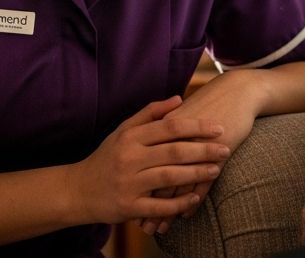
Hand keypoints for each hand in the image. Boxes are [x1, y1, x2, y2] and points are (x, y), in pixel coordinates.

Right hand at [68, 95, 228, 225]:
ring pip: (168, 176)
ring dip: (196, 174)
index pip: (170, 127)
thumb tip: (179, 98)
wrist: (77, 189)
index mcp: (131, 137)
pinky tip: (195, 197)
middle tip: (226, 148)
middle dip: (203, 150)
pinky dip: (178, 202)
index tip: (218, 127)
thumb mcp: (123, 130)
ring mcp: (129, 183)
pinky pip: (158, 205)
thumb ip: (150, 113)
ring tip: (216, 170)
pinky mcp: (127, 206)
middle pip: (173, 151)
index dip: (197, 127)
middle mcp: (130, 158)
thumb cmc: (107, 157)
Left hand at [139, 70, 266, 234]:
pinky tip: (184, 216)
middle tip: (140, 225)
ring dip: (168, 211)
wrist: (236, 92)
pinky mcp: (217, 155)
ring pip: (178, 186)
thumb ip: (161, 129)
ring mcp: (198, 148)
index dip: (136, 186)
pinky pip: (202, 185)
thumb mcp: (181, 114)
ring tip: (160, 228)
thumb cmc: (207, 104)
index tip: (125, 205)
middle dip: (147, 205)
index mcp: (164, 128)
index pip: (145, 163)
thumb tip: (147, 151)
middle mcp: (177, 139)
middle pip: (157, 178)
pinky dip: (191, 203)